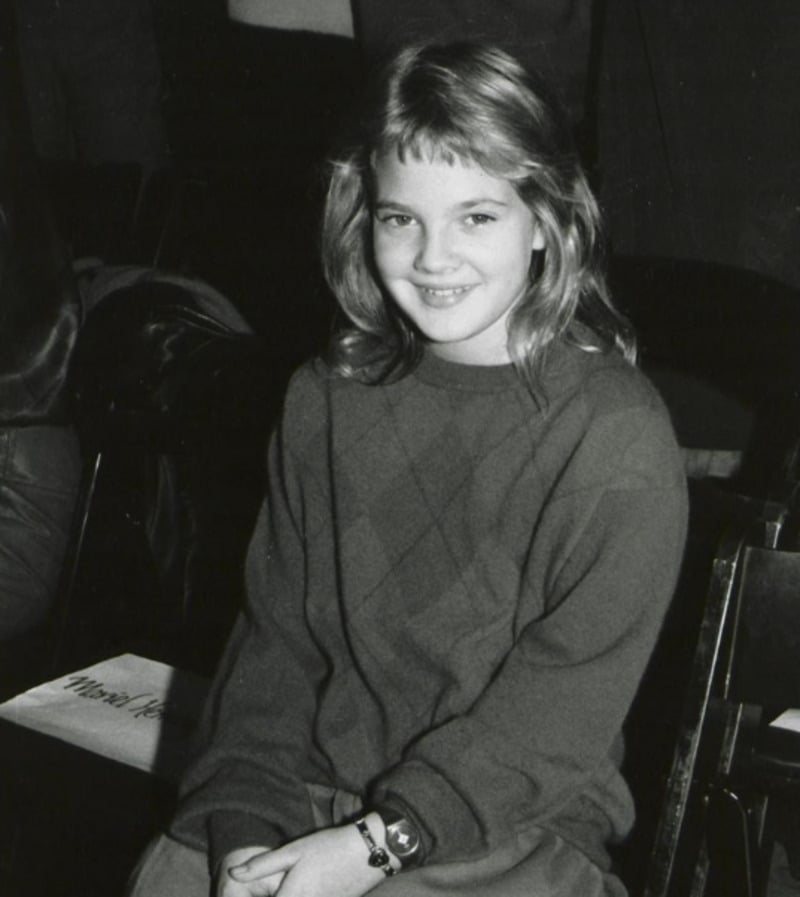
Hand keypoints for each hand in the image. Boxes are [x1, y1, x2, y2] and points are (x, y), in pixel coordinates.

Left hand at [228, 814, 394, 896]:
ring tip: (289, 884)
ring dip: (284, 895)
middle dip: (272, 896)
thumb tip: (234, 874)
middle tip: (276, 885)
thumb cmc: (329, 847)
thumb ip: (262, 866)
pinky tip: (302, 887)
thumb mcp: (294, 850)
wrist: (370, 852)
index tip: (236, 895)